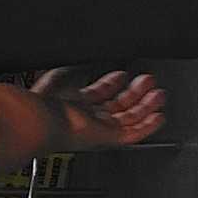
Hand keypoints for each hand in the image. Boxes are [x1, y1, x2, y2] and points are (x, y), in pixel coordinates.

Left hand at [33, 68, 166, 145]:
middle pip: (116, 107)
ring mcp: (97, 129)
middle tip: (147, 81)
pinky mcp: (107, 138)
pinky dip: (147, 126)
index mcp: (71, 103)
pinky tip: (158, 116)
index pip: (97, 95)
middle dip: (134, 93)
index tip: (122, 74)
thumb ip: (76, 69)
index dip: (112, 84)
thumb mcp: (61, 75)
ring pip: (127, 120)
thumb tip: (85, 58)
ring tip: (158, 94)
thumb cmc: (41, 101)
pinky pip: (132, 134)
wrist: (39, 121)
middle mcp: (86, 117)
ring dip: (145, 107)